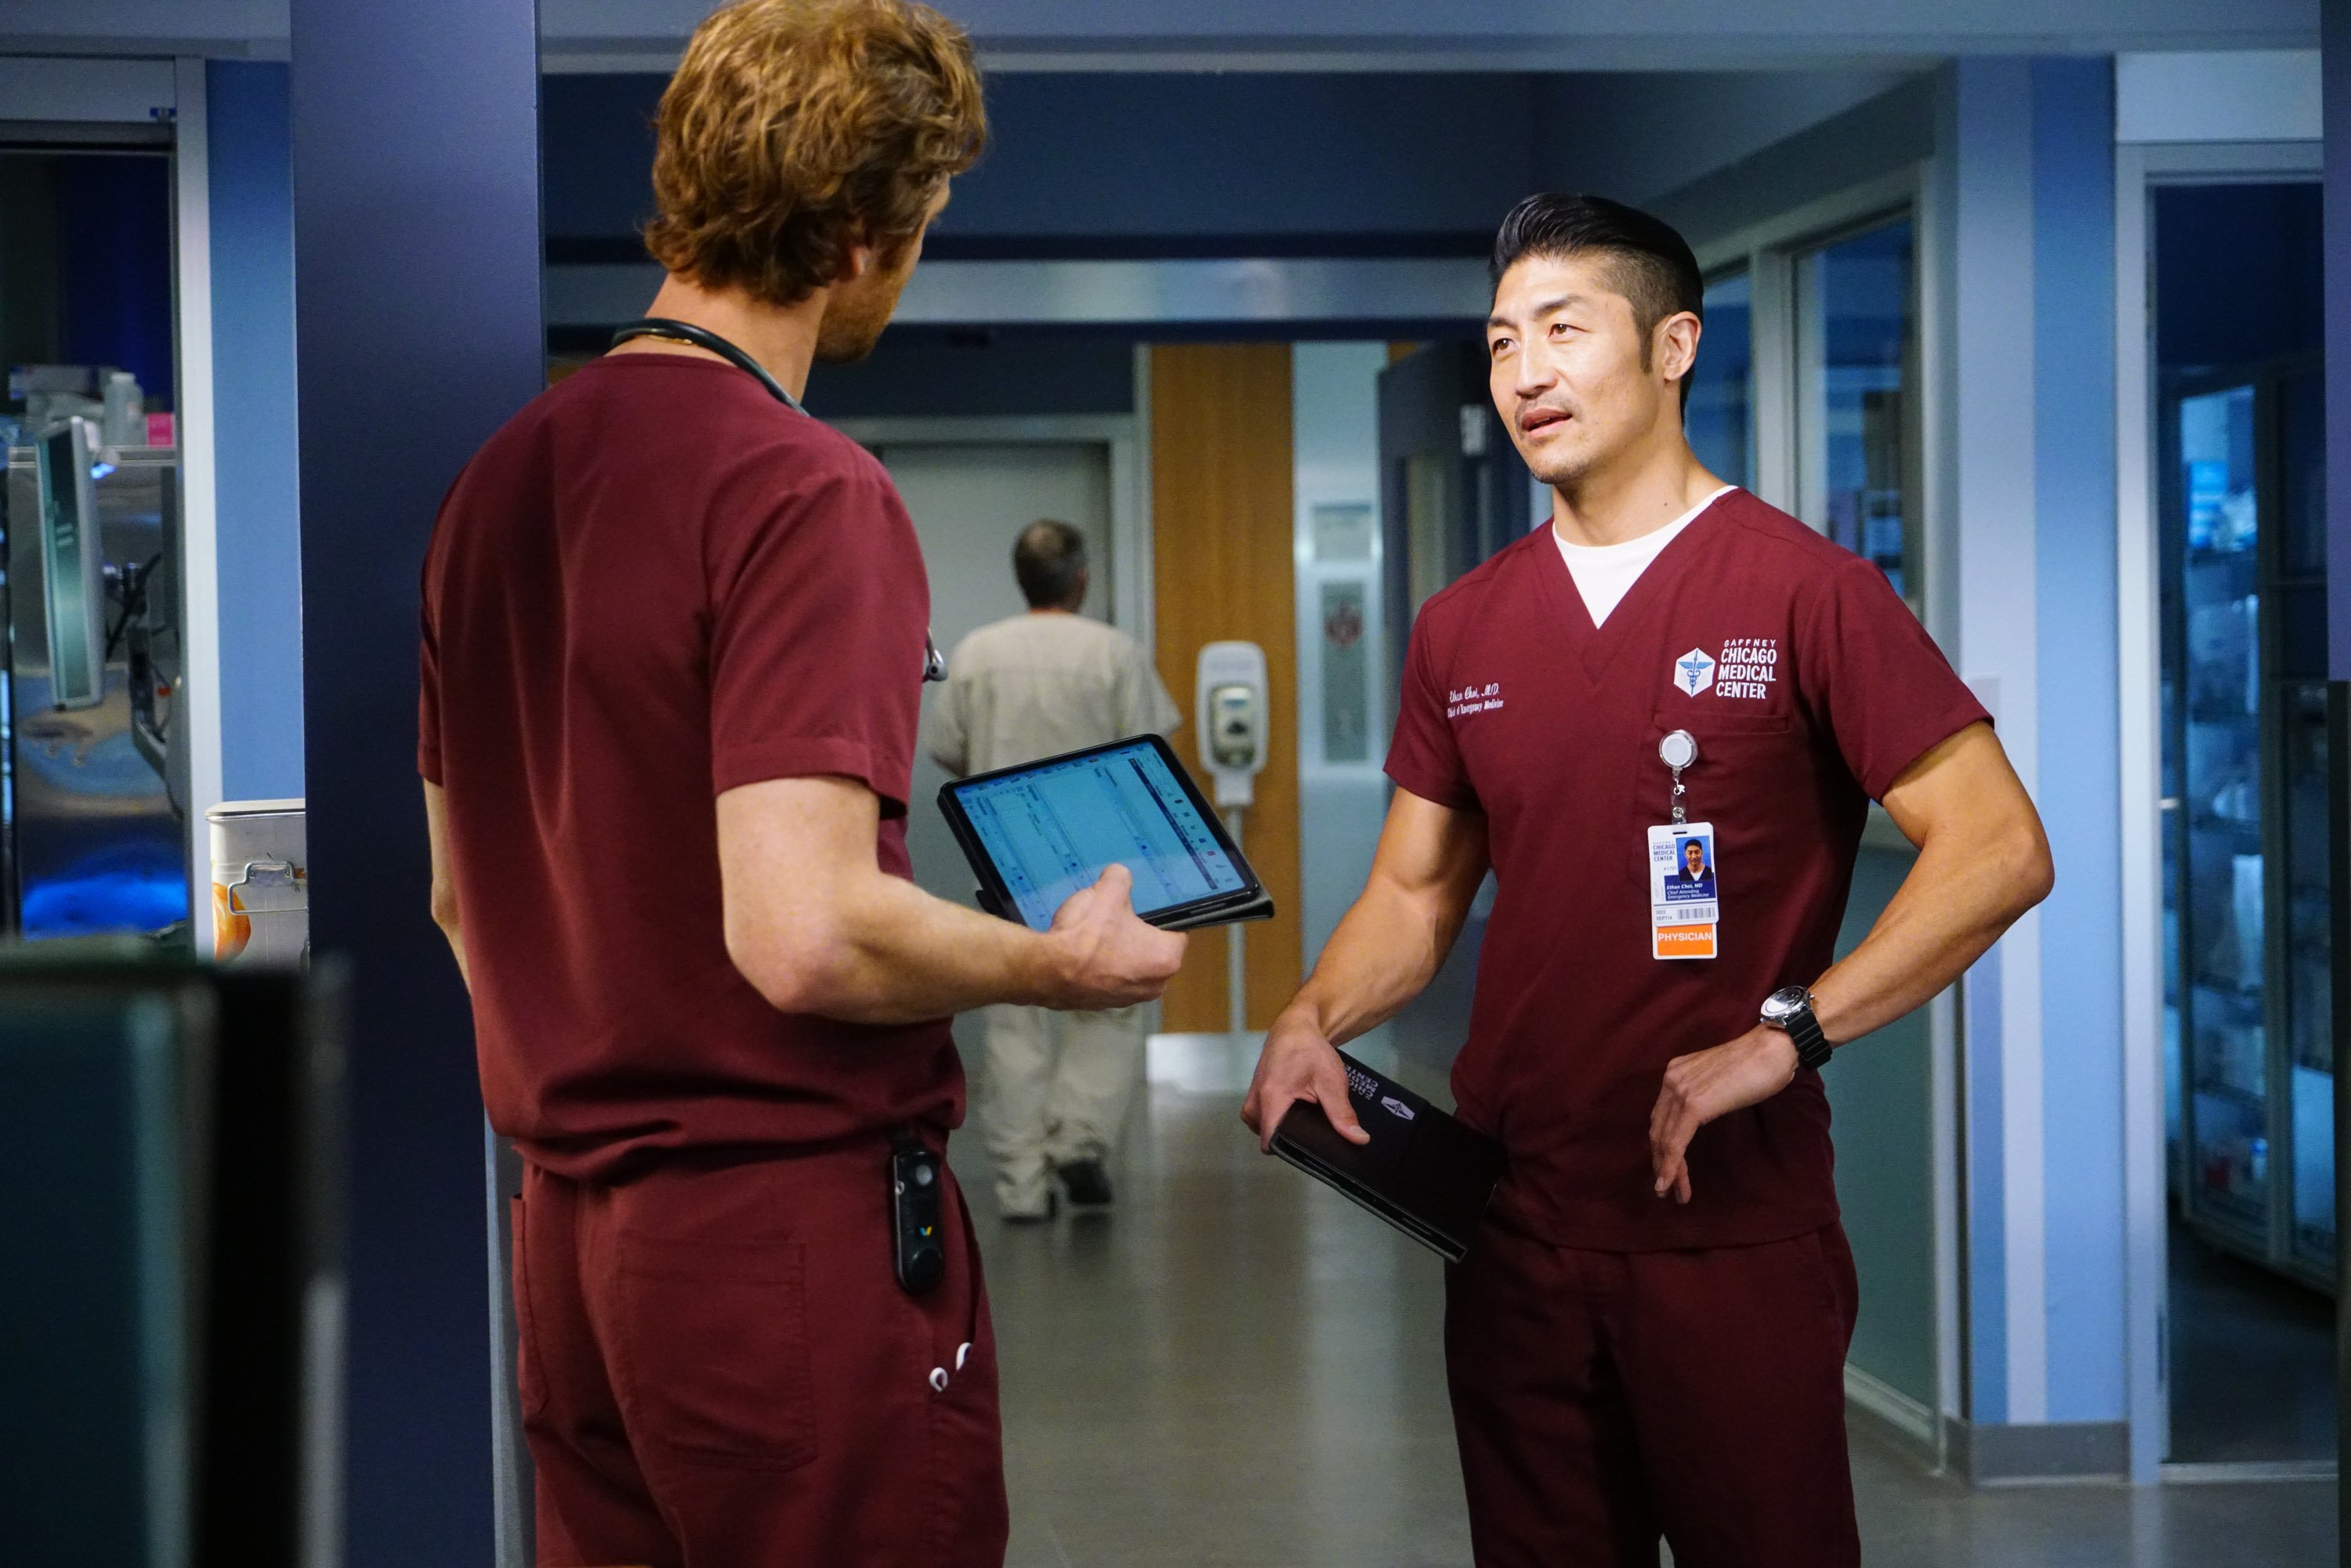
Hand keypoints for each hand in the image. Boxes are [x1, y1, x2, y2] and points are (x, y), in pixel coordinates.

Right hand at [1041, 864, 1186, 1008]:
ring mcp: (1130, 1000)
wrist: (1047, 971)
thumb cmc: (1088, 933)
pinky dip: (1101, 969)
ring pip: (1131, 967)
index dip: (1159, 917)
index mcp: (1167, 958)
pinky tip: (1083, 956)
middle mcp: (1156, 985)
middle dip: (1137, 936)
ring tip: (1095, 936)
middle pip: (1153, 951)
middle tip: (1115, 919)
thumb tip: (1118, 874)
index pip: (1176, 931)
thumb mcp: (1107, 892)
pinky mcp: (1105, 1006)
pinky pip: (1111, 981)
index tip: (1142, 909)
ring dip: (1119, 954)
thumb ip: (1120, 878)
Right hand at [1240, 1007, 1369, 1153]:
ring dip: (1283, 1128)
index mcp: (1270, 1099)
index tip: (1310, 1149)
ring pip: (1264, 1129)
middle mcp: (1254, 1102)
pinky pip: (1262, 1119)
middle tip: (1314, 1131)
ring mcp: (1251, 1100)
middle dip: (1290, 1139)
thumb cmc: (1311, 1051)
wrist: (1295, 1028)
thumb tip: (1359, 1139)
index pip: (1271, 1142)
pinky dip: (1277, 1119)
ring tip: (1306, 1120)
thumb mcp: (1332, 1082)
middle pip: (1269, 1138)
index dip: (1292, 1150)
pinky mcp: (1254, 1097)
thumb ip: (1342, 1113)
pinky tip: (1296, 1113)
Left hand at [1647, 1025, 1799, 1203]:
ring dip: (1668, 1171)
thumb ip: (1704, 1096)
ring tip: (1674, 1194)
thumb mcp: (1720, 1082)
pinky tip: (1671, 1183)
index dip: (1663, 1148)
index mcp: (1675, 1073)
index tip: (1669, 1170)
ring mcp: (1680, 1091)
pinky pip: (1676, 1142)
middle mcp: (1671, 1080)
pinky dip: (1672, 1166)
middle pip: (1658, 1131)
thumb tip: (1699, 1118)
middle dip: (1662, 1164)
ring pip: (1665, 1141)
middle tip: (1668, 1190)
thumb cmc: (1758, 1065)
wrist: (1773, 1049)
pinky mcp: (1694, 1105)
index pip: (1661, 1118)